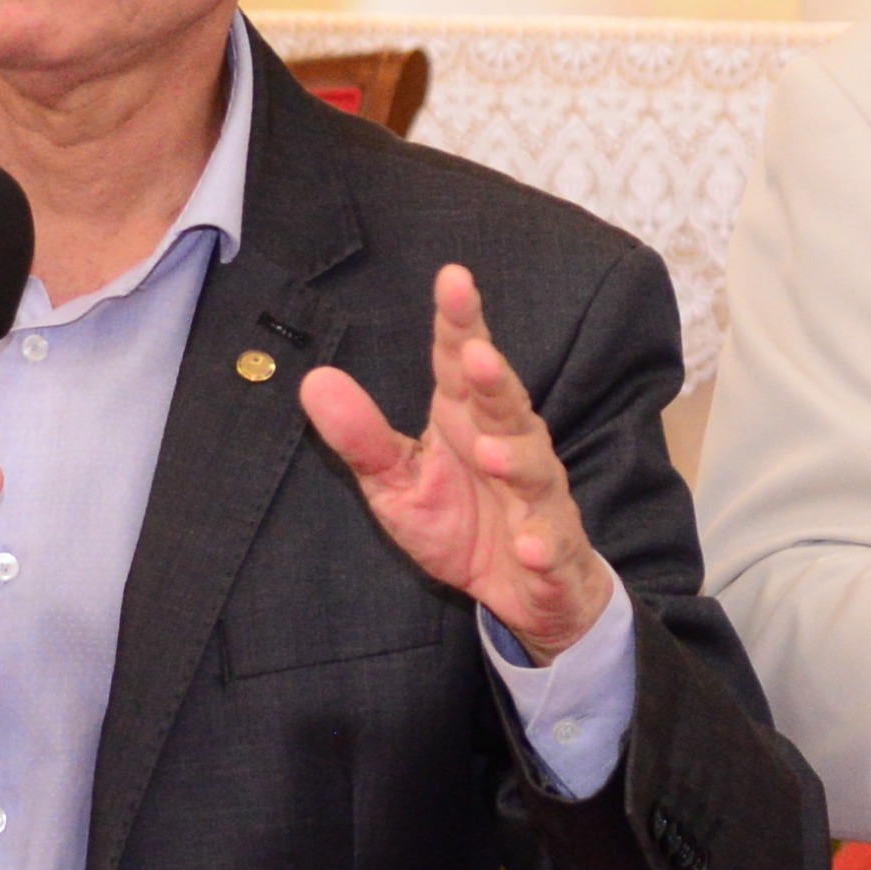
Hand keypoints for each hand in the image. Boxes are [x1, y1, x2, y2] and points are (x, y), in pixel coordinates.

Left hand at [300, 265, 614, 662]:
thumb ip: (362, 436)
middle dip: (494, 381)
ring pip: (536, 470)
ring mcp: (539, 498)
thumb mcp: (396, 484)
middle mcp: (511, 446)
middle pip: (506, 404)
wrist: (527, 590)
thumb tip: (314, 379)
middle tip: (476, 356)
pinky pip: (553, 543)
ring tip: (492, 454)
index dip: (460, 322)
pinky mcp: (556, 549)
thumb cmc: (462, 524)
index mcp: (468, 422)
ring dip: (517, 460)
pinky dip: (545, 544)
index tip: (453, 278)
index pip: (461, 364)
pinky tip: (530, 546)